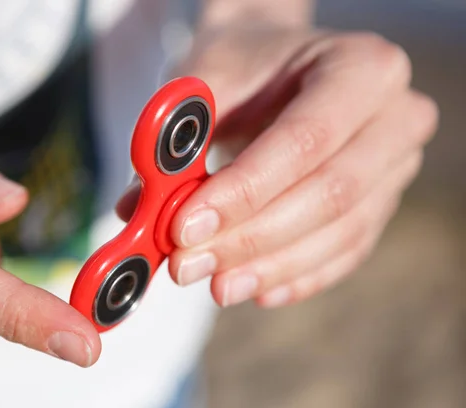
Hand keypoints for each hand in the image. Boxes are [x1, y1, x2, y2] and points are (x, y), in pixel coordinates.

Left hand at [118, 27, 437, 307]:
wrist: (279, 63)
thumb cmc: (245, 64)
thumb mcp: (207, 79)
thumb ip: (176, 139)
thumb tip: (137, 210)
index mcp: (362, 67)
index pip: (303, 141)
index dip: (243, 192)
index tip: (184, 228)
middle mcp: (397, 116)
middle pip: (329, 194)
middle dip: (251, 239)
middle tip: (188, 265)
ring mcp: (398, 165)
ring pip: (341, 233)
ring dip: (271, 267)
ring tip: (215, 285)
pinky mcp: (383, 202)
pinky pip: (347, 251)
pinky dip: (298, 276)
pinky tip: (256, 290)